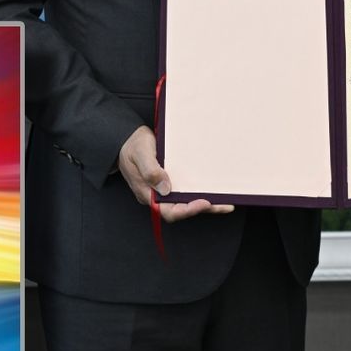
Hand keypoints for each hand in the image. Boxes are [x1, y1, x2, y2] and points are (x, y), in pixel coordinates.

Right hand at [115, 126, 233, 221]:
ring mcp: (162, 190)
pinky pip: (183, 191)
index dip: (187, 210)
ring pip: (184, 202)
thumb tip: (165, 188)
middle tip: (224, 206)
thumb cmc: (132, 145)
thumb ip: (151, 171)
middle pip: (181, 209)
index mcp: (147, 193)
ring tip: (224, 202)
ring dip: (204, 203)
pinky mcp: (168, 182)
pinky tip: (211, 190)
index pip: (168, 211)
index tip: (204, 203)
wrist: (126, 139)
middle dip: (203, 209)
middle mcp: (155, 195)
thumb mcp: (140, 154)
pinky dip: (197, 192)